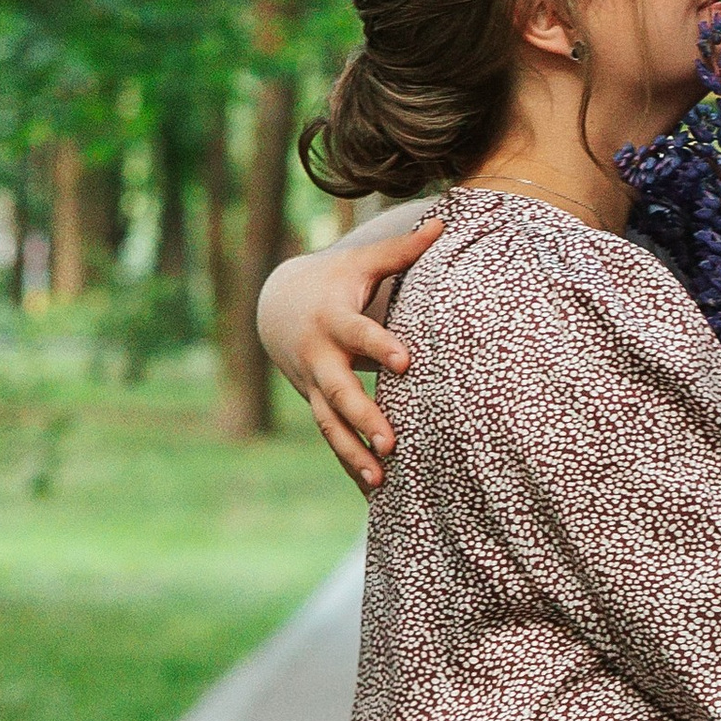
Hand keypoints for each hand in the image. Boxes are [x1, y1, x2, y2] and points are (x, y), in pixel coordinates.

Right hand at [255, 211, 442, 491]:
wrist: (277, 309)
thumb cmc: (334, 282)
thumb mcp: (360, 263)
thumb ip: (401, 251)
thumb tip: (442, 224)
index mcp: (334, 321)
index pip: (358, 334)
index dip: (379, 346)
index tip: (405, 362)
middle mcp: (320, 359)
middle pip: (339, 391)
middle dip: (363, 418)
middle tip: (391, 442)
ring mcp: (314, 388)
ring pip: (330, 425)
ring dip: (353, 454)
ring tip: (381, 482)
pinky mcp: (317, 407)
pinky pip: (333, 441)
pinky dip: (351, 467)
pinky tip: (376, 497)